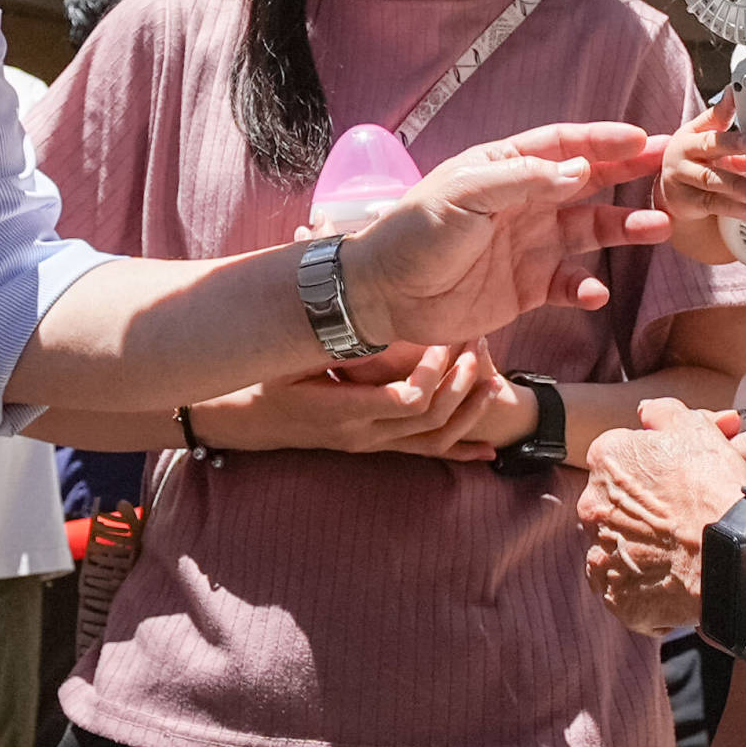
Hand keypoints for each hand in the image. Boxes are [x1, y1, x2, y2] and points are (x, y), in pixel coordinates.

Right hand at [206, 348, 511, 458]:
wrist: (250, 420)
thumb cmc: (265, 376)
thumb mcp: (285, 354)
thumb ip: (319, 330)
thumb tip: (342, 292)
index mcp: (343, 411)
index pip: (405, 401)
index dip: (431, 374)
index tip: (441, 340)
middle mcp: (362, 434)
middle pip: (428, 419)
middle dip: (459, 383)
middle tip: (477, 347)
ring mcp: (372, 444)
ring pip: (432, 439)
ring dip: (468, 412)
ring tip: (495, 384)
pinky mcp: (377, 447)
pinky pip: (424, 454)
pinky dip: (460, 451)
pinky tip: (489, 451)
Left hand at [342, 122, 666, 349]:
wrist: (382, 294)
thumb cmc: (414, 232)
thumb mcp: (466, 193)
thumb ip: (524, 179)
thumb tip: (580, 171)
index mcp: (505, 167)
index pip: (564, 146)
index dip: (603, 141)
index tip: (642, 138)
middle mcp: (524, 202)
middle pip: (588, 184)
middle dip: (629, 175)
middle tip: (669, 170)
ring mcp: (528, 246)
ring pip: (590, 232)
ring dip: (624, 229)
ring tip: (659, 227)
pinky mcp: (526, 289)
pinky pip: (569, 285)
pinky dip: (587, 288)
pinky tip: (595, 292)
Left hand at [578, 398, 745, 633]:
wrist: (733, 552)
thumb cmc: (714, 487)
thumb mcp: (695, 428)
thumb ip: (662, 412)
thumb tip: (645, 411)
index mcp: (604, 461)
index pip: (622, 457)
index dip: (654, 467)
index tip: (679, 478)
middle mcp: (592, 508)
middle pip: (615, 503)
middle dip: (642, 507)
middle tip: (682, 514)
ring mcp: (602, 557)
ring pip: (617, 547)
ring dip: (640, 547)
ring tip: (680, 550)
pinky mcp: (617, 599)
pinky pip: (625, 590)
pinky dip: (645, 586)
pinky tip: (673, 578)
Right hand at [658, 96, 745, 252]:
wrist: (672, 191)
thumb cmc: (695, 158)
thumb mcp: (705, 136)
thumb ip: (723, 120)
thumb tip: (739, 96)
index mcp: (691, 134)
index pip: (711, 125)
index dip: (729, 126)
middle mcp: (682, 153)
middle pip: (708, 147)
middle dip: (731, 148)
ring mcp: (681, 178)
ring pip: (709, 179)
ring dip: (736, 185)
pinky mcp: (684, 202)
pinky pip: (710, 204)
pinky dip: (732, 208)